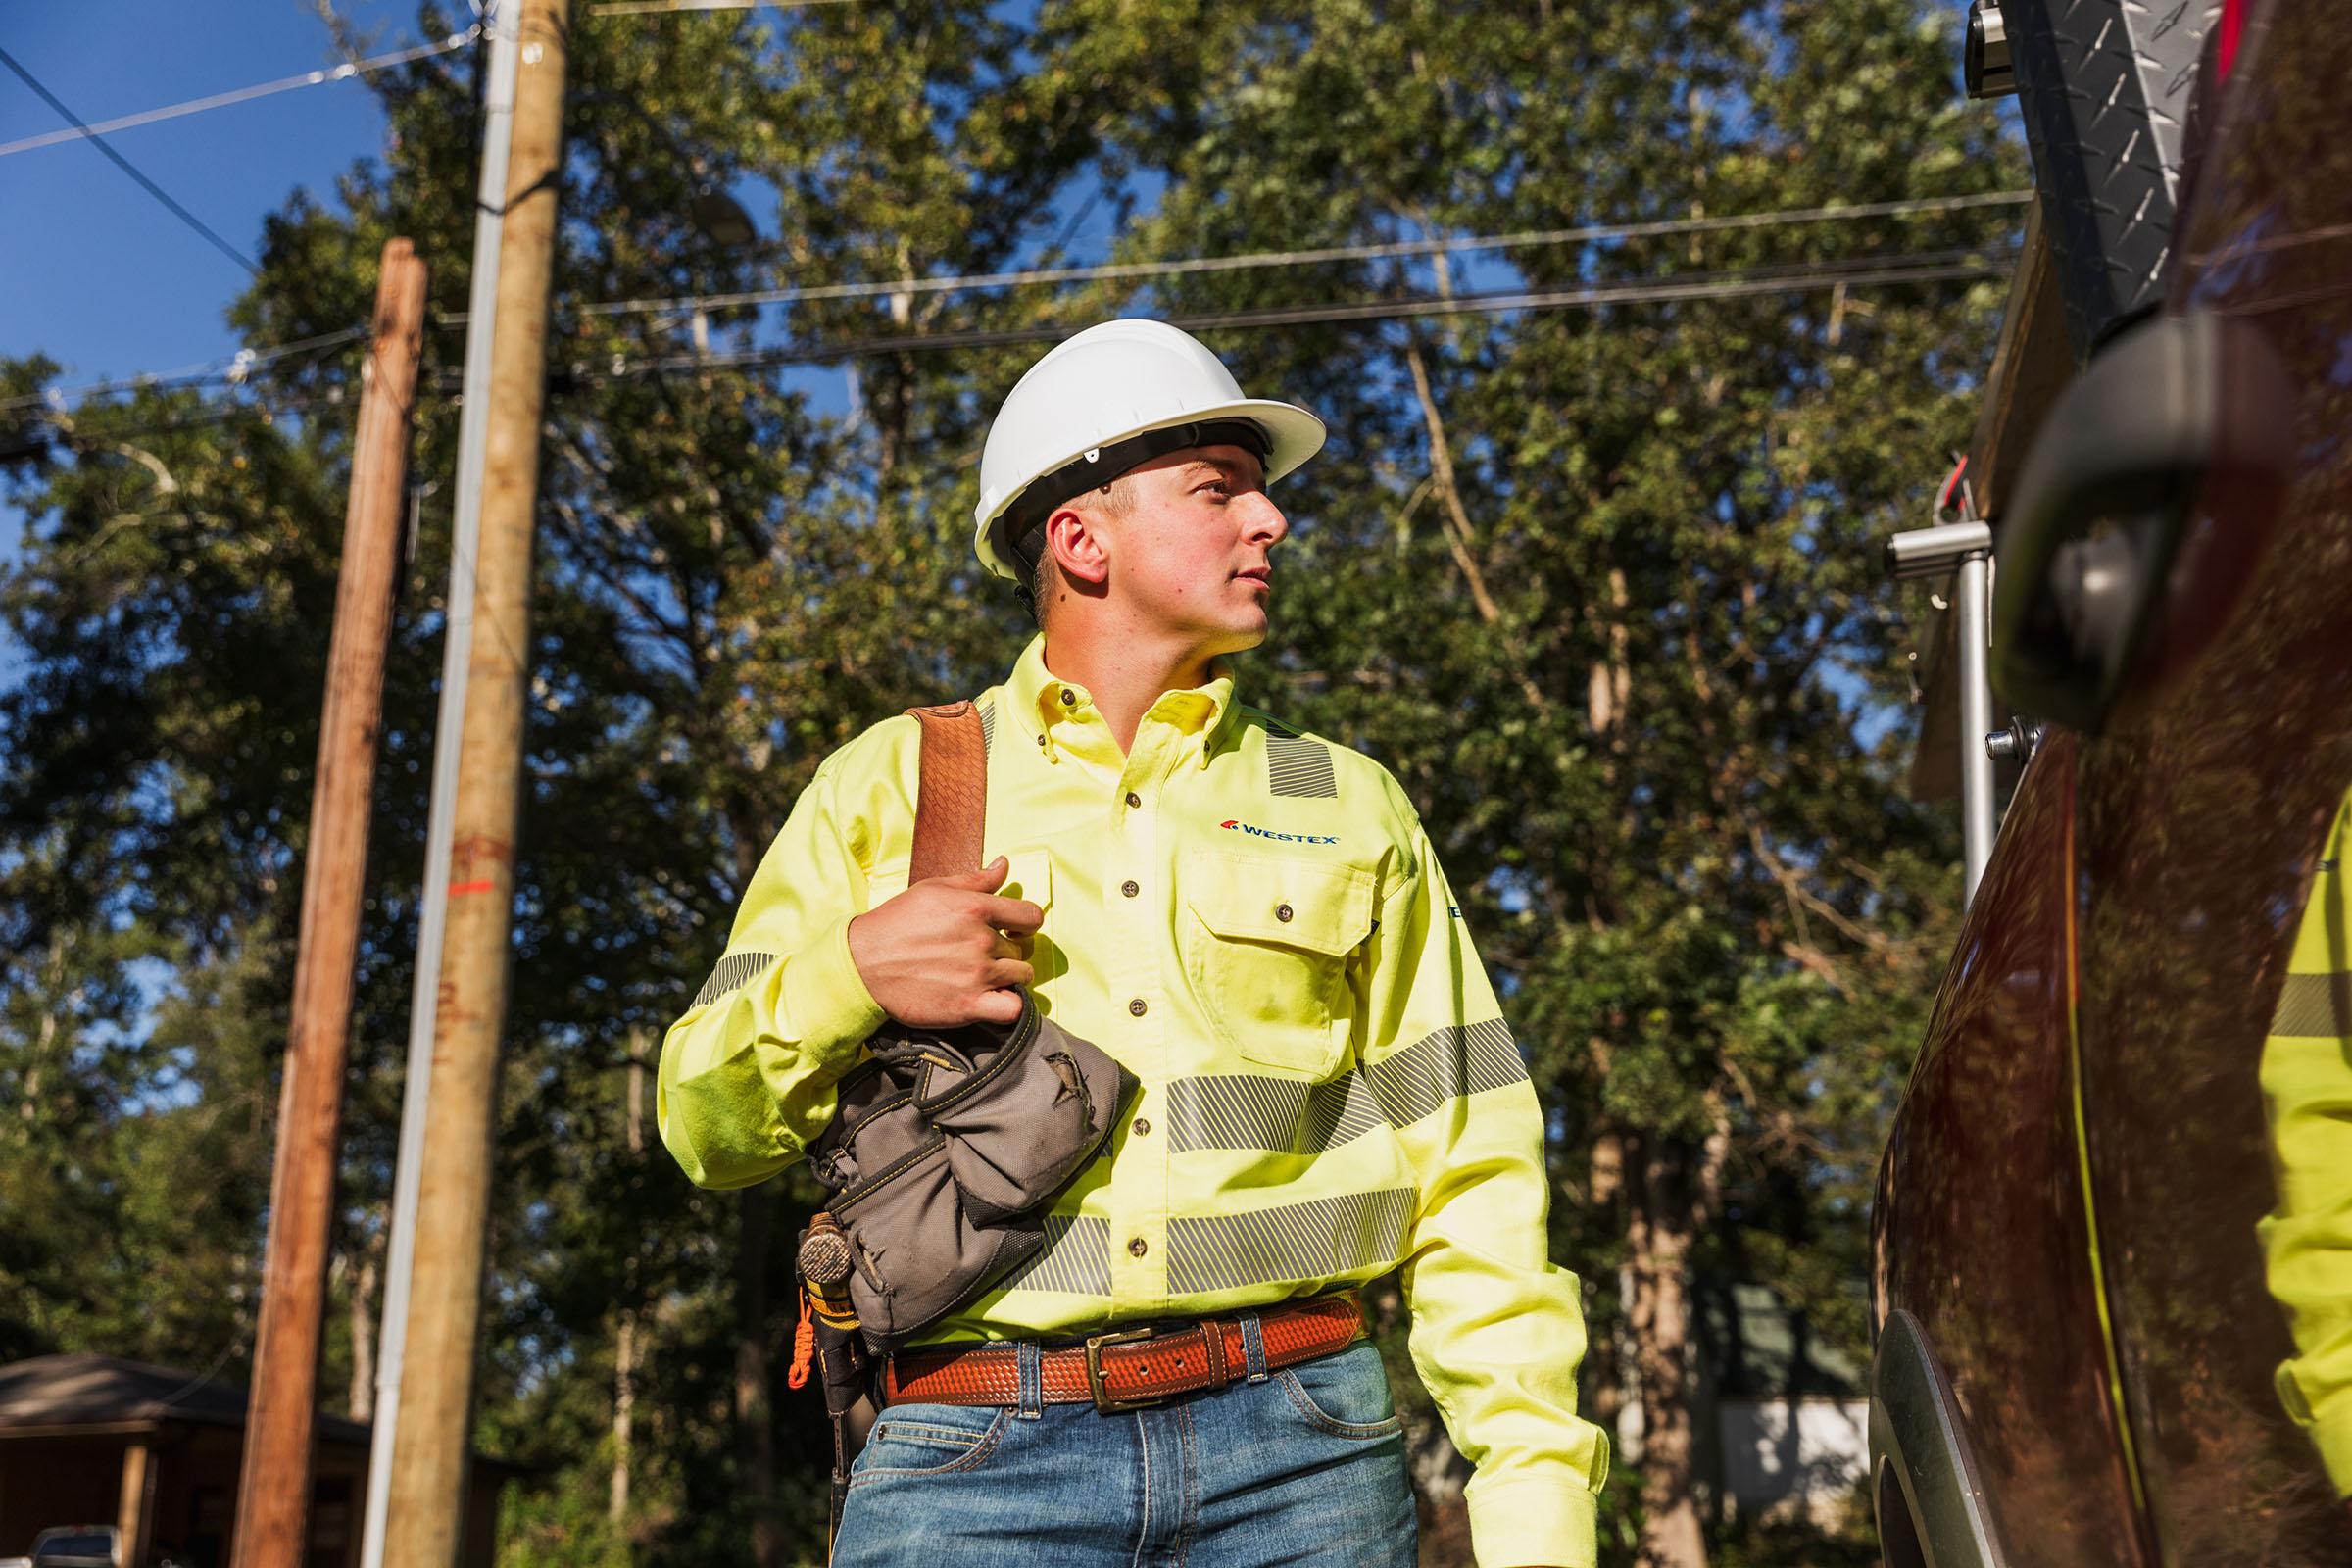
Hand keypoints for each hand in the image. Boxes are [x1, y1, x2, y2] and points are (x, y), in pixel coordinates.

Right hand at [847, 855, 1040, 1027]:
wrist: (863, 964)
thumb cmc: (896, 922)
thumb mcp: (934, 890)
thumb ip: (976, 880)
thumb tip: (1004, 864)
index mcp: (976, 908)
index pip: (1031, 916)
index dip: (1025, 924)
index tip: (1013, 931)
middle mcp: (981, 940)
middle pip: (1020, 949)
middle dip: (1003, 952)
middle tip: (976, 957)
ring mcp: (977, 975)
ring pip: (1021, 976)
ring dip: (1007, 978)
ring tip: (983, 978)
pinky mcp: (969, 1006)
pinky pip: (1013, 1009)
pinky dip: (1009, 1006)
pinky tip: (991, 1000)